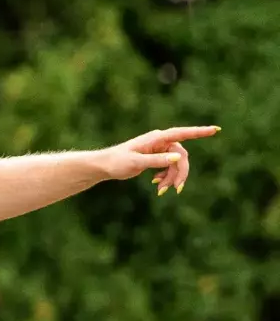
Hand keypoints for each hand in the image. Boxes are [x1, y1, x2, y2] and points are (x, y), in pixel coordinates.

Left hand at [95, 126, 219, 194]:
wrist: (105, 166)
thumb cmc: (117, 162)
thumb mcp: (136, 162)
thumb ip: (157, 160)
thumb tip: (178, 157)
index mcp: (157, 138)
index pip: (182, 133)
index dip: (200, 132)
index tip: (216, 130)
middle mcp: (160, 142)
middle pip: (182, 157)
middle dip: (180, 173)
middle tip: (176, 190)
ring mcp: (159, 149)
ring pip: (177, 164)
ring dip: (172, 178)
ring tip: (161, 190)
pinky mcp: (157, 158)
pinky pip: (170, 168)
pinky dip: (166, 178)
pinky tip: (157, 185)